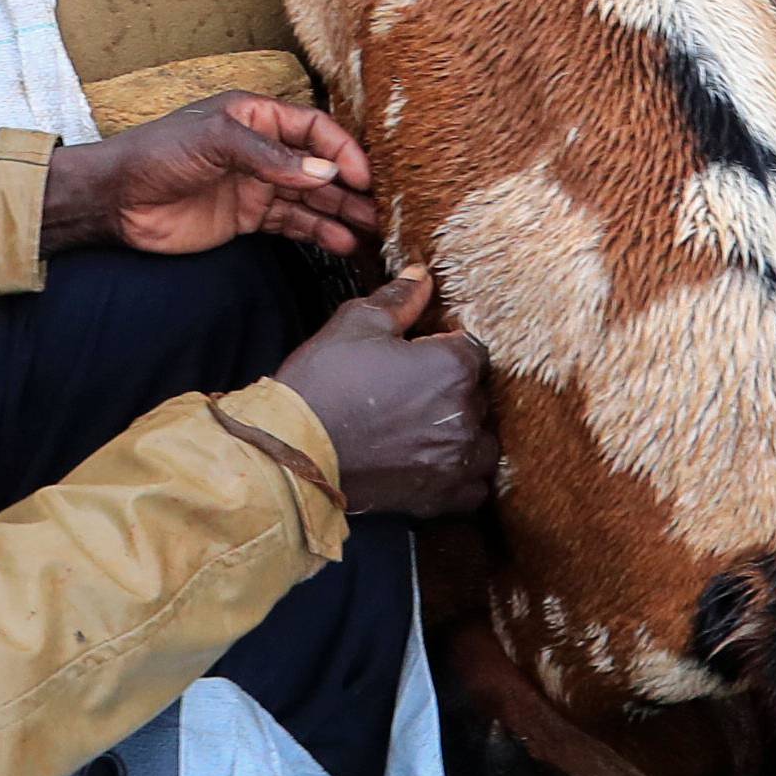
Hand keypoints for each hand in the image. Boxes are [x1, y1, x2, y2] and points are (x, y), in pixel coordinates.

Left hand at [39, 91, 380, 258]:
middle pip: (320, 165)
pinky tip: (342, 243)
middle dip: (352, 185)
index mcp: (258, 116)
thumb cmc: (158, 154)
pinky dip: (318, 232)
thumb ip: (271, 158)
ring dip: (342, 212)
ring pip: (312, 197)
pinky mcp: (247, 218)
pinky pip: (292, 223)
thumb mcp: (214, 141)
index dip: (343, 149)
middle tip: (384, 208)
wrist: (114, 200)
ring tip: (373, 231)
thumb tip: (325, 172)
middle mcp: (264, 149)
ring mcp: (257, 185)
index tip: (365, 176)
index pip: (314, 129)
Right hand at [275, 269, 498, 516]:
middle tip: (416, 389)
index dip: (448, 348)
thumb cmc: (324, 383)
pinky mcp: (435, 498)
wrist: (291, 452)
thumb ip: (400, 299)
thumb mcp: (358, 323)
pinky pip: (474, 490)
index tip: (423, 353)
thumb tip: (422, 277)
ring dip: (467, 432)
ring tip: (432, 426)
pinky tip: (440, 463)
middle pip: (479, 395)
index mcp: (453, 367)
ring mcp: (452, 461)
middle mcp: (463, 415)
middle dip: (455, 389)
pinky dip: (464, 477)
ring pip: (484, 442)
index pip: (473, 349)